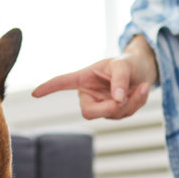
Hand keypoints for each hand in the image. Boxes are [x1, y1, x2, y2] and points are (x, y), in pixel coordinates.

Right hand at [32, 37, 157, 119]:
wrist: (143, 71)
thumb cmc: (129, 63)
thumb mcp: (124, 64)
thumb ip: (120, 80)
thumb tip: (118, 100)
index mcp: (84, 78)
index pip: (64, 83)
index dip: (50, 88)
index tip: (35, 93)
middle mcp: (89, 94)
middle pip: (88, 112)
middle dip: (108, 108)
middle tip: (124, 99)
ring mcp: (102, 105)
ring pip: (112, 114)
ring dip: (131, 103)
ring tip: (143, 86)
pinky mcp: (114, 112)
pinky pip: (125, 114)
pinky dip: (137, 103)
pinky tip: (143, 90)